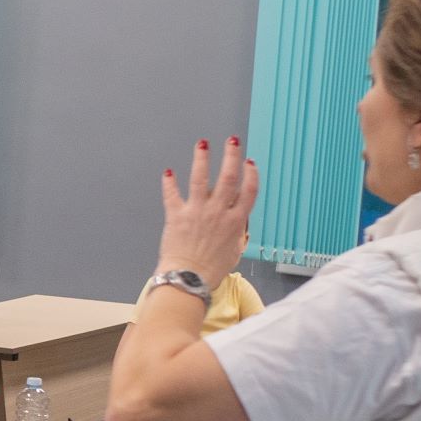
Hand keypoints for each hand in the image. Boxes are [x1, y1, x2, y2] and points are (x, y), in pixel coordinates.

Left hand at [156, 138, 259, 293]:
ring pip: (201, 178)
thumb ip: (237, 232)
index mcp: (235, 221)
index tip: (250, 163)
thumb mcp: (234, 251)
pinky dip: (169, 183)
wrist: (188, 279)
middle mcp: (218, 213)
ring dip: (202, 158)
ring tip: (202, 143)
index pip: (249, 191)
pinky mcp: (177, 215)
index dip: (251, 175)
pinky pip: (172, 195)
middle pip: (229, 177)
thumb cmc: (211, 270)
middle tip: (232, 141)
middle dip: (231, 156)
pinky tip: (168, 172)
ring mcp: (197, 212)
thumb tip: (239, 222)